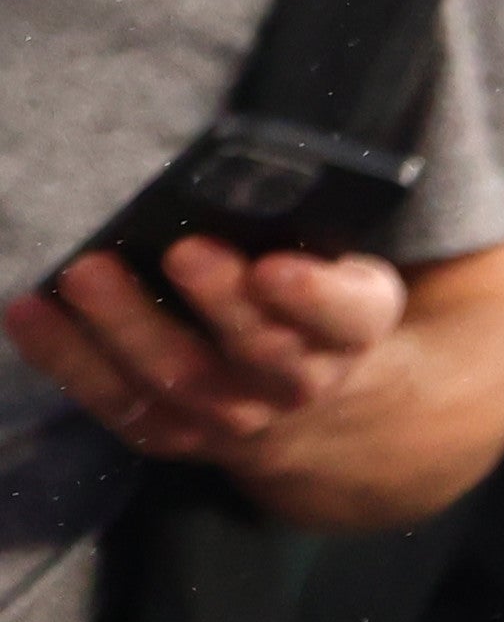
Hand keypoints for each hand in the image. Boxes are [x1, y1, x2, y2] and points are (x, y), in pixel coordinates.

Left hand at [6, 237, 404, 468]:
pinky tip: (29, 311)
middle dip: (215, 299)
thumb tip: (232, 187)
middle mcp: (299, 382)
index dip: (311, 295)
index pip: (346, 314)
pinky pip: (113, 399)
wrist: (305, 394)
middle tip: (179, 249)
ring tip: (83, 272)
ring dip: (123, 324)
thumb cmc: (312, 299)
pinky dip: (65, 356)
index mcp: (354, 327)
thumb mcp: (338, 262)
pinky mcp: (170, 434)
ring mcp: (231, 417)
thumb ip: (301, 234)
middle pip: (255, 347)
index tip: (272, 266)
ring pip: (175, 376)